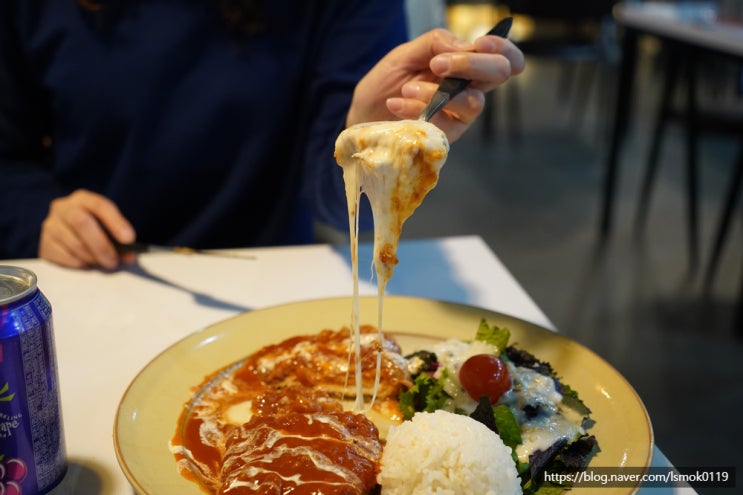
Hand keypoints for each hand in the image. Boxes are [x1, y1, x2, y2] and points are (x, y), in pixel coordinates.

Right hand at [38, 189, 136, 268]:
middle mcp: (62, 208)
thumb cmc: (94, 228)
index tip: (129, 239)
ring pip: (74, 244)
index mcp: (82, 199)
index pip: (99, 205)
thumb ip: (120, 238)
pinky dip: (80, 264)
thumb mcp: (107, 226)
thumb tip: (129, 257)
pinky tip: (87, 263)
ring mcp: (50, 226)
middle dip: (101, 245)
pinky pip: (64, 257)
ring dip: (93, 258)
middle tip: (114, 261)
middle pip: (81, 223)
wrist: (67, 233)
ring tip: (104, 263)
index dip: (115, 222)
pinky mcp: (44, 244)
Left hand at [347, 27, 524, 141]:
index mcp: (467, 66)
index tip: (480, 42)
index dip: (504, 49)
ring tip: (407, 87)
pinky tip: (397, 103)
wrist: (365, 111)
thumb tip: (466, 46)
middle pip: (500, 74)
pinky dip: (418, 109)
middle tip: (438, 64)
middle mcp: (471, 90)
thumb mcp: (407, 53)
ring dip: (437, 92)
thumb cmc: (389, 82)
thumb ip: (437, 43)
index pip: (506, 58)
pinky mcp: (446, 136)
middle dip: (473, 65)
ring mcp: (460, 115)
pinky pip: (444, 123)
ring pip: (474, 102)